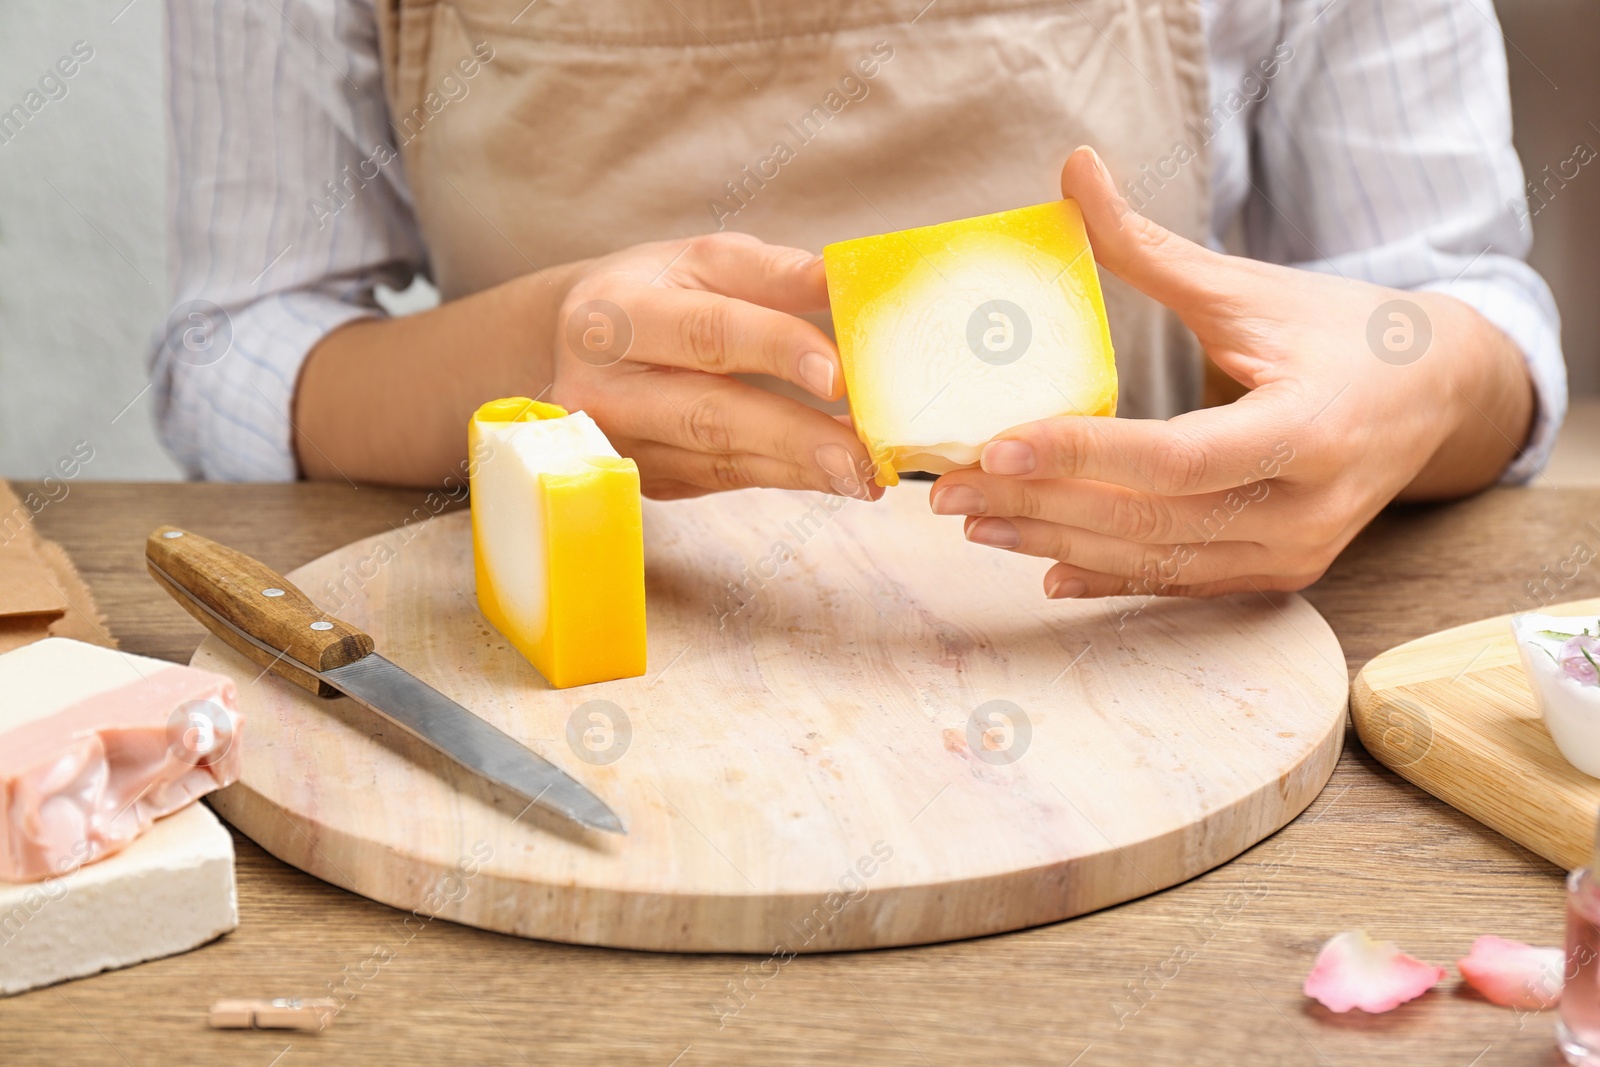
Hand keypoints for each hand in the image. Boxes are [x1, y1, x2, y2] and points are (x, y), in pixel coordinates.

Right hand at [550, 232, 879, 500]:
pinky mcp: (649, 480)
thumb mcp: (698, 262)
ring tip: (868, 470)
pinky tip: (837, 473)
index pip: (705, 333)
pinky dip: (788, 476)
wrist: (569, 348)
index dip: (773, 350)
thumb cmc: (649, 293)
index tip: (837, 373)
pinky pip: (728, 480)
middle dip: (794, 437)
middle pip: (709, 416)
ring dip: (803, 468)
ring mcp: (622, 447)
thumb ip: (771, 272)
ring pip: (723, 461)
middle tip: (863, 454)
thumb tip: (846, 279)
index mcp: (614, 316)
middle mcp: (605, 390)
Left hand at [927, 147, 1533, 597]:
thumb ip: (1148, 248)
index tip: (994, 444)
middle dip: (1038, 504)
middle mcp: (1307, 505)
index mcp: (1309, 426)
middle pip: (1151, 518)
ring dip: (1056, 543)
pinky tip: (1043, 566)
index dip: (1082, 454)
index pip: (1177, 455)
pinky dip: (1109, 576)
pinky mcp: (1281, 573)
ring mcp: (1296, 551)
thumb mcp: (1247, 288)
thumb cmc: (1337, 331)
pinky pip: (1180, 585)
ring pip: (1156, 560)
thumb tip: (1073, 169)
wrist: (1432, 396)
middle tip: (948, 490)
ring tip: (975, 521)